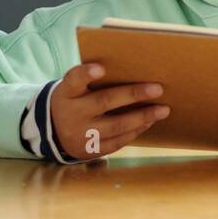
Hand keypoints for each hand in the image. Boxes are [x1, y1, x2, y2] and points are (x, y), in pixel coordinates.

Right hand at [49, 62, 170, 160]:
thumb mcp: (74, 89)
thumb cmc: (75, 101)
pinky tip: (150, 121)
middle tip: (158, 89)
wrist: (54, 133)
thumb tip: (132, 70)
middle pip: (103, 102)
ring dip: (142, 117)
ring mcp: (81, 134)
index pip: (73, 81)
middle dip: (133, 95)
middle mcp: (72, 114)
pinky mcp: (91, 150)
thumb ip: (91, 80)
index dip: (85, 74)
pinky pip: (118, 141)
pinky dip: (136, 130)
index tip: (101, 68)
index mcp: (66, 93)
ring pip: (116, 125)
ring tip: (163, 110)